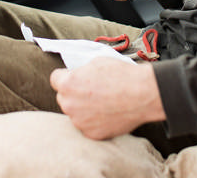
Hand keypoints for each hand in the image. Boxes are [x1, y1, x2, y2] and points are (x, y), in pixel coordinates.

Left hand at [49, 58, 165, 138]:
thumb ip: (80, 72)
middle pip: (63, 97)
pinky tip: (107, 112)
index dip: (64, 76)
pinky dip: (94, 120)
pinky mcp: (92, 134)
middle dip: (73, 93)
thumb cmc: (120, 74)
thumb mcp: (95, 62)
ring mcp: (80, 122)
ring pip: (75, 113)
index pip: (54, 79)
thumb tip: (76, 77)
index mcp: (68, 84)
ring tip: (102, 101)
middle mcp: (70, 104)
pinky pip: (87, 125)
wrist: (141, 94)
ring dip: (83, 108)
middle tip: (91, 89)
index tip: (73, 76)